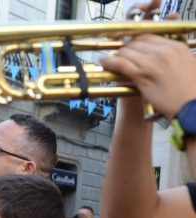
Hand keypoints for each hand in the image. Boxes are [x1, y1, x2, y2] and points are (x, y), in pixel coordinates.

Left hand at [99, 1, 195, 119]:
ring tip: (109, 58)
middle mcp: (164, 52)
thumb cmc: (190, 91)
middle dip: (125, 47)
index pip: (149, 36)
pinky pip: (121, 64)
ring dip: (116, 54)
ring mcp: (152, 63)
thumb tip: (161, 54)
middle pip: (136, 42)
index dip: (135, 40)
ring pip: (127, 51)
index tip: (129, 44)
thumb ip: (174, 56)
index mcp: (176, 47)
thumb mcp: (189, 64)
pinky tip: (103, 61)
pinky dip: (109, 61)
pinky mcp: (142, 76)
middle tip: (118, 52)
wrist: (191, 107)